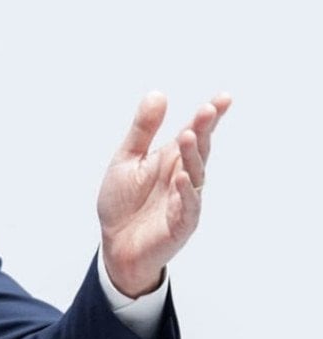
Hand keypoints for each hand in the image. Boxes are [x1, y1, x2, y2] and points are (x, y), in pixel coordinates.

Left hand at [98, 91, 231, 297]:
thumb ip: (143, 130)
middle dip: (204, 130)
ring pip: (195, 175)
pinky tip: (182, 177)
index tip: (223, 98)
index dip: (209, 117)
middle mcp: (183, 177)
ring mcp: (185, 201)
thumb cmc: (123, 202)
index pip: (195, 134)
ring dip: (193, 156)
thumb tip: (158, 94)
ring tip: (188, 135)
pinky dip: (186, 192)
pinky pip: (188, 207)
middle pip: (199, 151)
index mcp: (171, 160)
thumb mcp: (127, 160)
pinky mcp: (180, 225)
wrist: (114, 244)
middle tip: (208, 110)